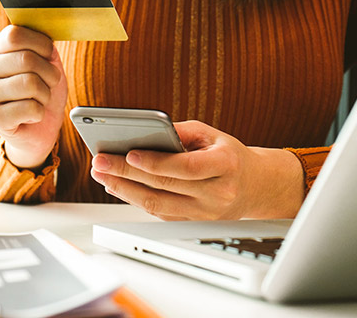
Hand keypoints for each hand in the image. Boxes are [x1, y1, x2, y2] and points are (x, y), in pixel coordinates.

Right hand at [0, 25, 67, 168]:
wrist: (38, 127)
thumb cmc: (42, 90)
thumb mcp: (46, 62)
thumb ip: (44, 46)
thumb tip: (48, 38)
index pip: (15, 34)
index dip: (41, 44)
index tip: (49, 55)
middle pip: (26, 59)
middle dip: (49, 73)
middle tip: (49, 83)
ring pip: (30, 84)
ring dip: (45, 94)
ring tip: (40, 99)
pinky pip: (30, 108)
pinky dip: (40, 112)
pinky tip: (32, 114)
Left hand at [90, 120, 303, 219]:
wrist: (256, 187)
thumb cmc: (228, 156)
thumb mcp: (211, 134)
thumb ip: (180, 131)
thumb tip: (144, 132)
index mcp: (225, 165)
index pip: (186, 167)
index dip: (156, 162)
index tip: (129, 152)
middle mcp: (217, 193)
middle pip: (165, 186)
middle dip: (127, 173)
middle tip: (101, 161)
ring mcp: (205, 214)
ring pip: (157, 205)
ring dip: (124, 189)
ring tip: (102, 174)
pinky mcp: (193, 224)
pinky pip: (159, 213)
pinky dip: (135, 200)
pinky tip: (117, 186)